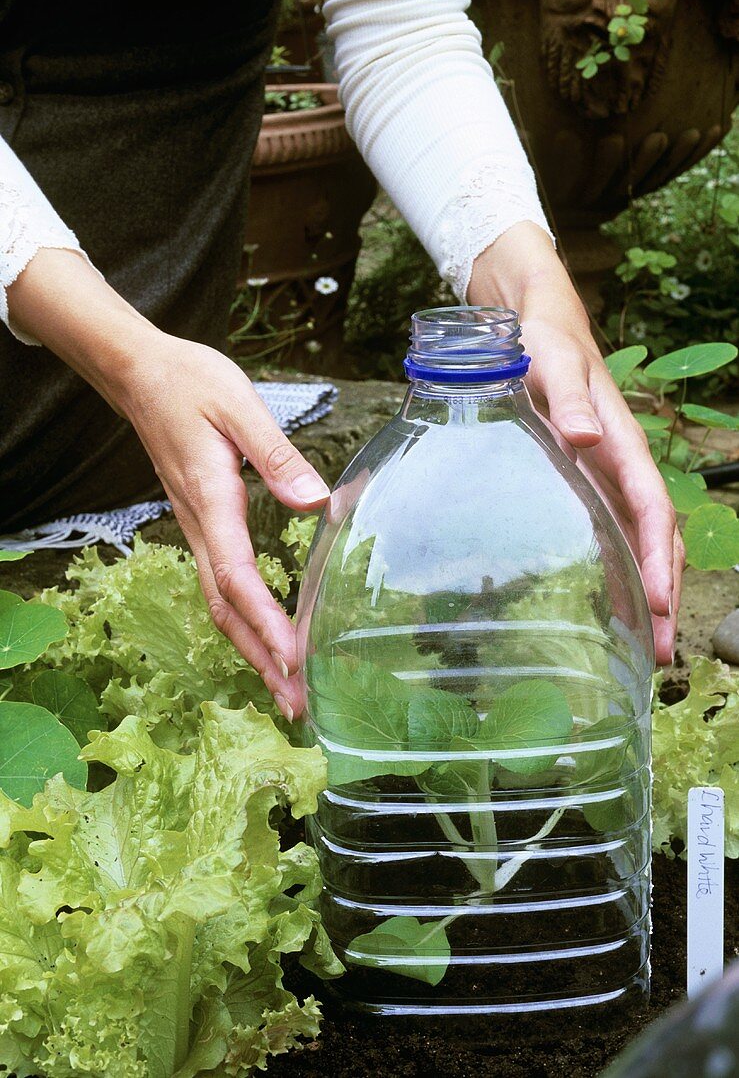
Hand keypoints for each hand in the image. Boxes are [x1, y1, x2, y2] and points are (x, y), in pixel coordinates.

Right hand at [121, 335, 329, 718]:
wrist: (139, 374)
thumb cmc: (189, 383)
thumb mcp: (239, 405)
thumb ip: (277, 454)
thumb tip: (316, 500)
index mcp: (211, 499)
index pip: (237, 576)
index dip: (266, 623)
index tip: (295, 660)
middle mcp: (199, 524)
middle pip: (225, 610)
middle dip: (260, 660)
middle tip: (296, 704)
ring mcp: (196, 527)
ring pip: (220, 604)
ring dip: (253, 649)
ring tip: (287, 689)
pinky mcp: (202, 523)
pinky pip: (220, 585)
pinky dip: (244, 622)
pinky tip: (266, 638)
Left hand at [468, 223, 682, 665]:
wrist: (535, 321)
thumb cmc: (542, 339)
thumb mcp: (550, 359)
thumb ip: (569, 396)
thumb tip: (584, 437)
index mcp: (618, 439)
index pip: (649, 505)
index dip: (656, 555)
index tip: (658, 602)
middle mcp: (618, 462)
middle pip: (654, 535)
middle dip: (661, 591)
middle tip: (659, 652)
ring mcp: (604, 473)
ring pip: (638, 538)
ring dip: (647, 589)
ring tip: (645, 646)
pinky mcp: (585, 478)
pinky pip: (613, 530)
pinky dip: (621, 569)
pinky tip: (611, 604)